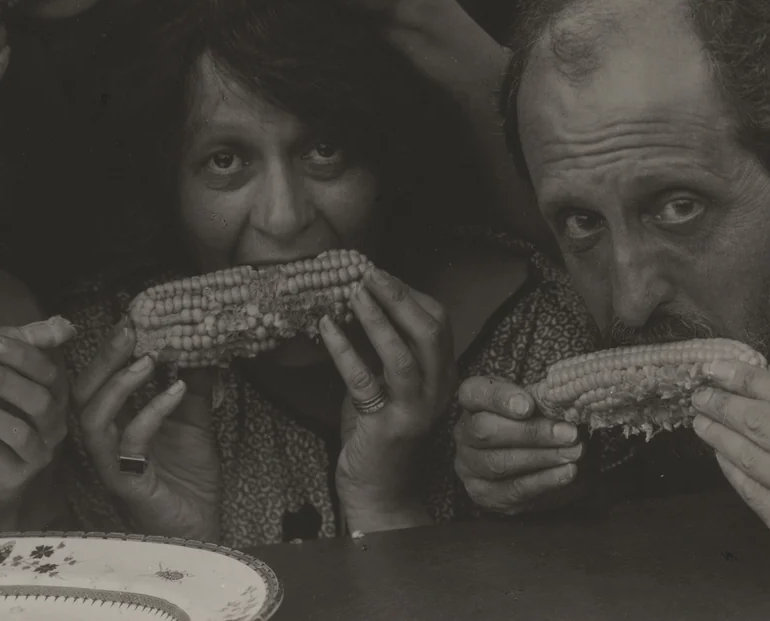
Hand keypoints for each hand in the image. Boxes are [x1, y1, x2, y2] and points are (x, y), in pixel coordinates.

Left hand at [0, 318, 73, 509]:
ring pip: (18, 430)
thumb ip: (26, 351)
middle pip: (38, 400)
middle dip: (2, 379)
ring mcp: (38, 454)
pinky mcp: (15, 477)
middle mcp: (55, 425)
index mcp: (56, 397)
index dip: (21, 355)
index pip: (49, 372)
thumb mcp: (8, 381)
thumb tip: (62, 325)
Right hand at [74, 319, 220, 541]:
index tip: (132, 317)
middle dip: (104, 357)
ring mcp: (110, 462)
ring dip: (119, 384)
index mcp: (116, 423)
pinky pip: (131, 442)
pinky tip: (176, 391)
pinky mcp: (126, 482)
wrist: (200, 526)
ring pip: (93, 418)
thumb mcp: (194, 423)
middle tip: (130, 328)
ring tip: (148, 359)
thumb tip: (202, 348)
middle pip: (84, 392)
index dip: (110, 349)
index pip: (99, 379)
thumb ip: (192, 388)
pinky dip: (152, 411)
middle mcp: (105, 440)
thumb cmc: (189, 480)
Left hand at [320, 268, 453, 529]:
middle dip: (398, 296)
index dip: (408, 294)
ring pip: (403, 354)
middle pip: (429, 331)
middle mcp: (439, 391)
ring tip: (352, 293)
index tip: (378, 274)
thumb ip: (378, 353)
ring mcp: (416, 411)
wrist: (381, 495)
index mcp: (443, 377)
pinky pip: (365, 381)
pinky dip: (344, 350)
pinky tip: (326, 328)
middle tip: (368, 273)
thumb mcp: (385, 387)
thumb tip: (352, 306)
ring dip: (377, 319)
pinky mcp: (389, 428)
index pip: (438, 322)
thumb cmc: (378, 438)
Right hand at [453, 377, 584, 514]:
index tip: (528, 406)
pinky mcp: (482, 493)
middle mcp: (463, 432)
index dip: (499, 398)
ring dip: (541, 458)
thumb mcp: (536, 402)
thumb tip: (560, 405)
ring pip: (498, 462)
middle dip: (531, 433)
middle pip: (486, 431)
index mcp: (472, 401)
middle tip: (568, 434)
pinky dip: (542, 481)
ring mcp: (468, 465)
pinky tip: (566, 473)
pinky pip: (511, 489)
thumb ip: (542, 400)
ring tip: (573, 454)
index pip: (474, 393)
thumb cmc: (534, 420)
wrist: (533, 460)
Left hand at [693, 360, 769, 616]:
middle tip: (698, 395)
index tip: (713, 368)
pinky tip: (718, 452)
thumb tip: (767, 373)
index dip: (742, 378)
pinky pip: (747, 488)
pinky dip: (728, 466)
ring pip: (746, 455)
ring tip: (700, 420)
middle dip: (721, 404)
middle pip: (757, 422)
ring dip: (716, 434)